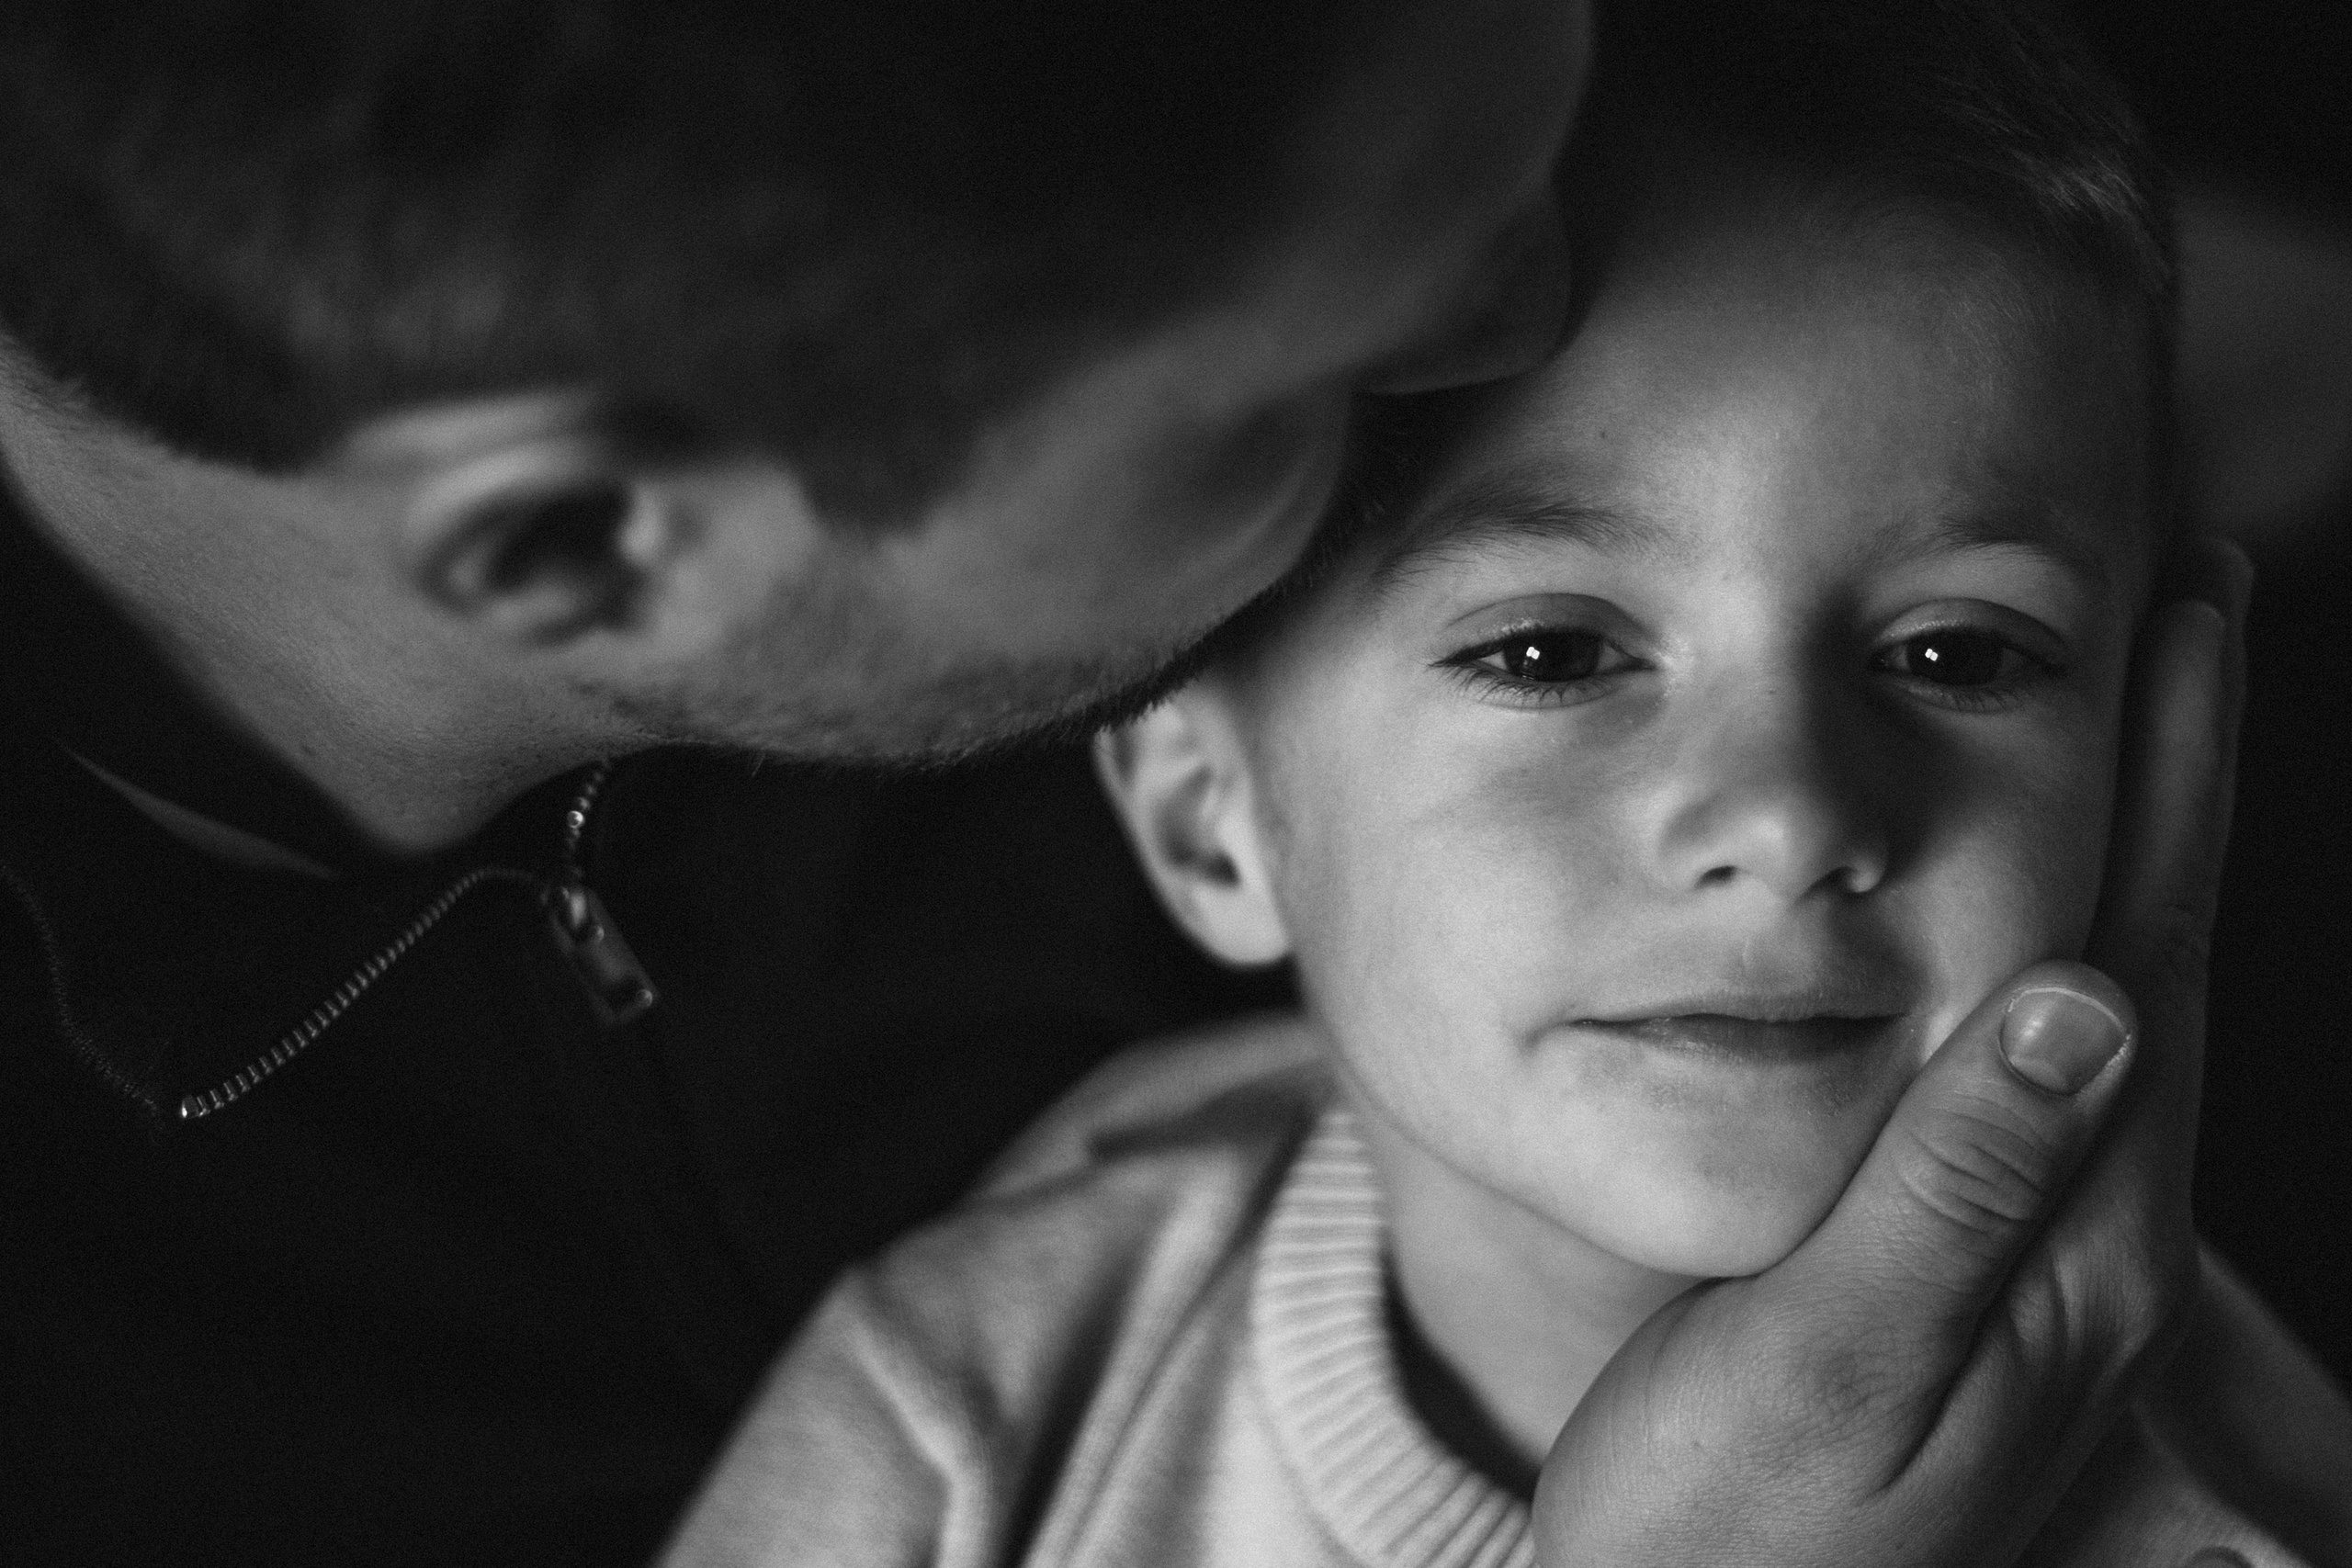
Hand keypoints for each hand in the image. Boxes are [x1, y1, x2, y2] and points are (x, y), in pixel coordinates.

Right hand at [1532, 537, 2252, 1566]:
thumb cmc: (1731, 1524)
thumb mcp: (1833, 1365)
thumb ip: (1959, 1192)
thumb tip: (2088, 999)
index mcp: (2073, 1249)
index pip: (2146, 959)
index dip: (2171, 777)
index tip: (2185, 611)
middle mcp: (2091, 1244)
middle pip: (2163, 957)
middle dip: (2179, 771)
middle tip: (2181, 603)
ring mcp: (2046, 1260)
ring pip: (2117, 1002)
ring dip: (2134, 837)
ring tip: (2131, 707)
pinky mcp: (1984, 1269)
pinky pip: (2051, 1064)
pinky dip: (2064, 937)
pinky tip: (2034, 903)